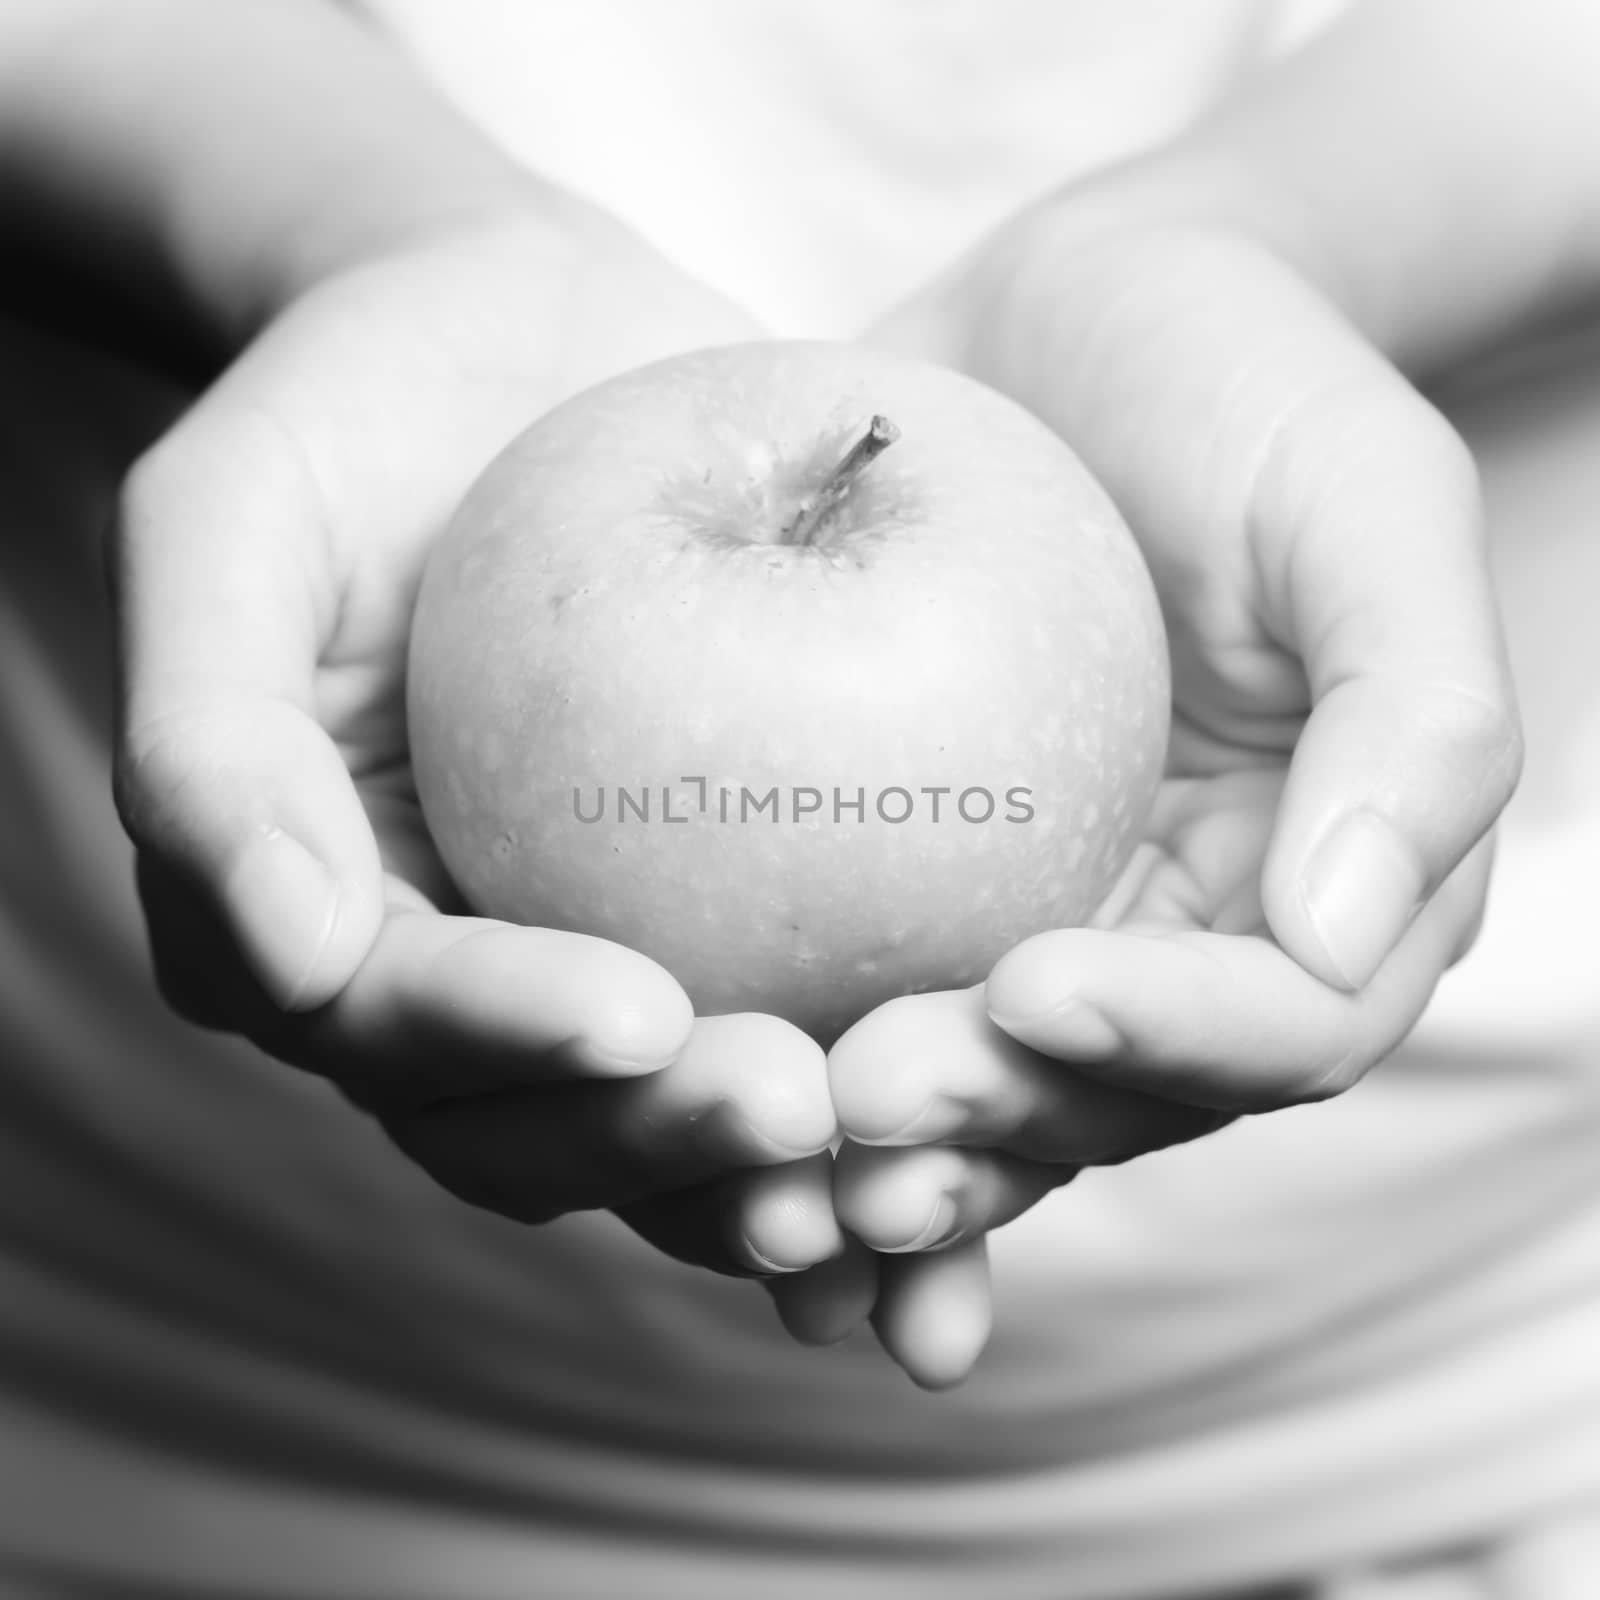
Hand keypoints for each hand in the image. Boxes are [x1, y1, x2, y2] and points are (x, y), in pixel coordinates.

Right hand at [111, 207, 843, 1281]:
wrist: (520, 347)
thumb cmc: (357, 415)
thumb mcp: (229, 520)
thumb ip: (212, 737)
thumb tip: (290, 951)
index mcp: (319, 925)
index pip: (394, 1026)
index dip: (502, 1044)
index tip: (636, 1013)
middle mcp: (459, 980)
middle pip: (541, 1129)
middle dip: (660, 1145)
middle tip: (793, 1105)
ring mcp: (596, 957)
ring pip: (679, 1121)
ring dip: (786, 1170)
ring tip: (900, 1150)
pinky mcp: (735, 917)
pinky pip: (812, 1008)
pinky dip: (890, 1066)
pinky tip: (993, 1066)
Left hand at [817, 214, 1522, 1386]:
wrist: (1073, 317)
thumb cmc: (1242, 383)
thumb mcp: (1369, 497)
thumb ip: (1419, 713)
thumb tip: (1344, 933)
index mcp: (1323, 884)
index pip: (1276, 1023)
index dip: (1166, 1040)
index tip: (1031, 989)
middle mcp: (1184, 937)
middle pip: (1106, 1099)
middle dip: (994, 1127)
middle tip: (861, 1106)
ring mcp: (1042, 918)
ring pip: (977, 1092)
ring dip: (882, 1161)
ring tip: (775, 1168)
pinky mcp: (914, 886)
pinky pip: (858, 996)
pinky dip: (794, 1077)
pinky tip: (697, 1117)